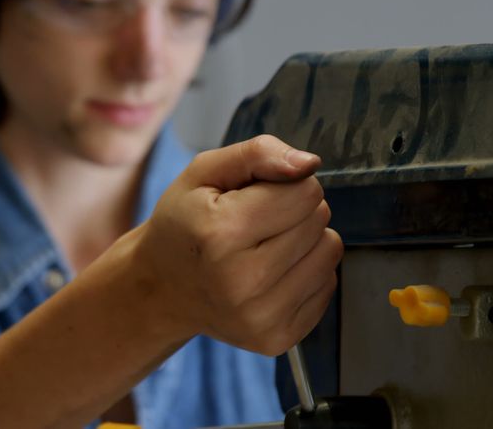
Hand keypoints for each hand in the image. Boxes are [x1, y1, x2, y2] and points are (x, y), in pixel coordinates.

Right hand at [133, 135, 341, 354]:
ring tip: (266, 245)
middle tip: (257, 223)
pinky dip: (306, 272)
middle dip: (295, 211)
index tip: (255, 196)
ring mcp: (260, 317)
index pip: (304, 192)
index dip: (284, 184)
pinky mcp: (277, 339)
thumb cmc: (185, 224)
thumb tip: (309, 164)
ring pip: (330, 252)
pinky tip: (271, 273)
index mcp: (221, 233)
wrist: (162, 289)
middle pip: (318, 220)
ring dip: (306, 240)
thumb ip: (258, 154)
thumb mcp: (204, 173)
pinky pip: (328, 285)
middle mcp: (241, 281)